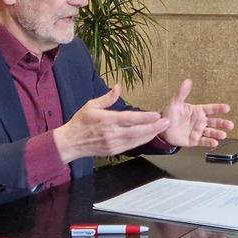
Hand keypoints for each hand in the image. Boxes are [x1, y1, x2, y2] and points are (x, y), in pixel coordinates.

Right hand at [54, 85, 169, 162]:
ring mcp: (113, 144)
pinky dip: (142, 141)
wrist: (71, 143)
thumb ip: (107, 98)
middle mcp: (112, 133)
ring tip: (162, 128)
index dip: (144, 118)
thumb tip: (118, 86)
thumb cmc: (81, 121)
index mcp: (106, 120)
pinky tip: (150, 135)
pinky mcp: (114, 151)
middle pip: (137, 132)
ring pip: (136, 140)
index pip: (129, 119)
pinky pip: (132, 146)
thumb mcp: (91, 105)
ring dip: (151, 134)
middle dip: (153, 127)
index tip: (157, 115)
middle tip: (167, 122)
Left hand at [160, 79, 233, 147]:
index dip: (219, 108)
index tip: (227, 108)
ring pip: (211, 132)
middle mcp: (200, 121)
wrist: (163, 129)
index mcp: (198, 111)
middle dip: (223, 123)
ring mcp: (198, 131)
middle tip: (230, 125)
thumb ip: (182, 93)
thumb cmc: (170, 114)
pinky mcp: (194, 140)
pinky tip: (215, 142)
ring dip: (218, 133)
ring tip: (223, 134)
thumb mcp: (176, 103)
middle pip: (214, 122)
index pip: (211, 109)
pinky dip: (209, 142)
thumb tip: (187, 81)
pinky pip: (203, 141)